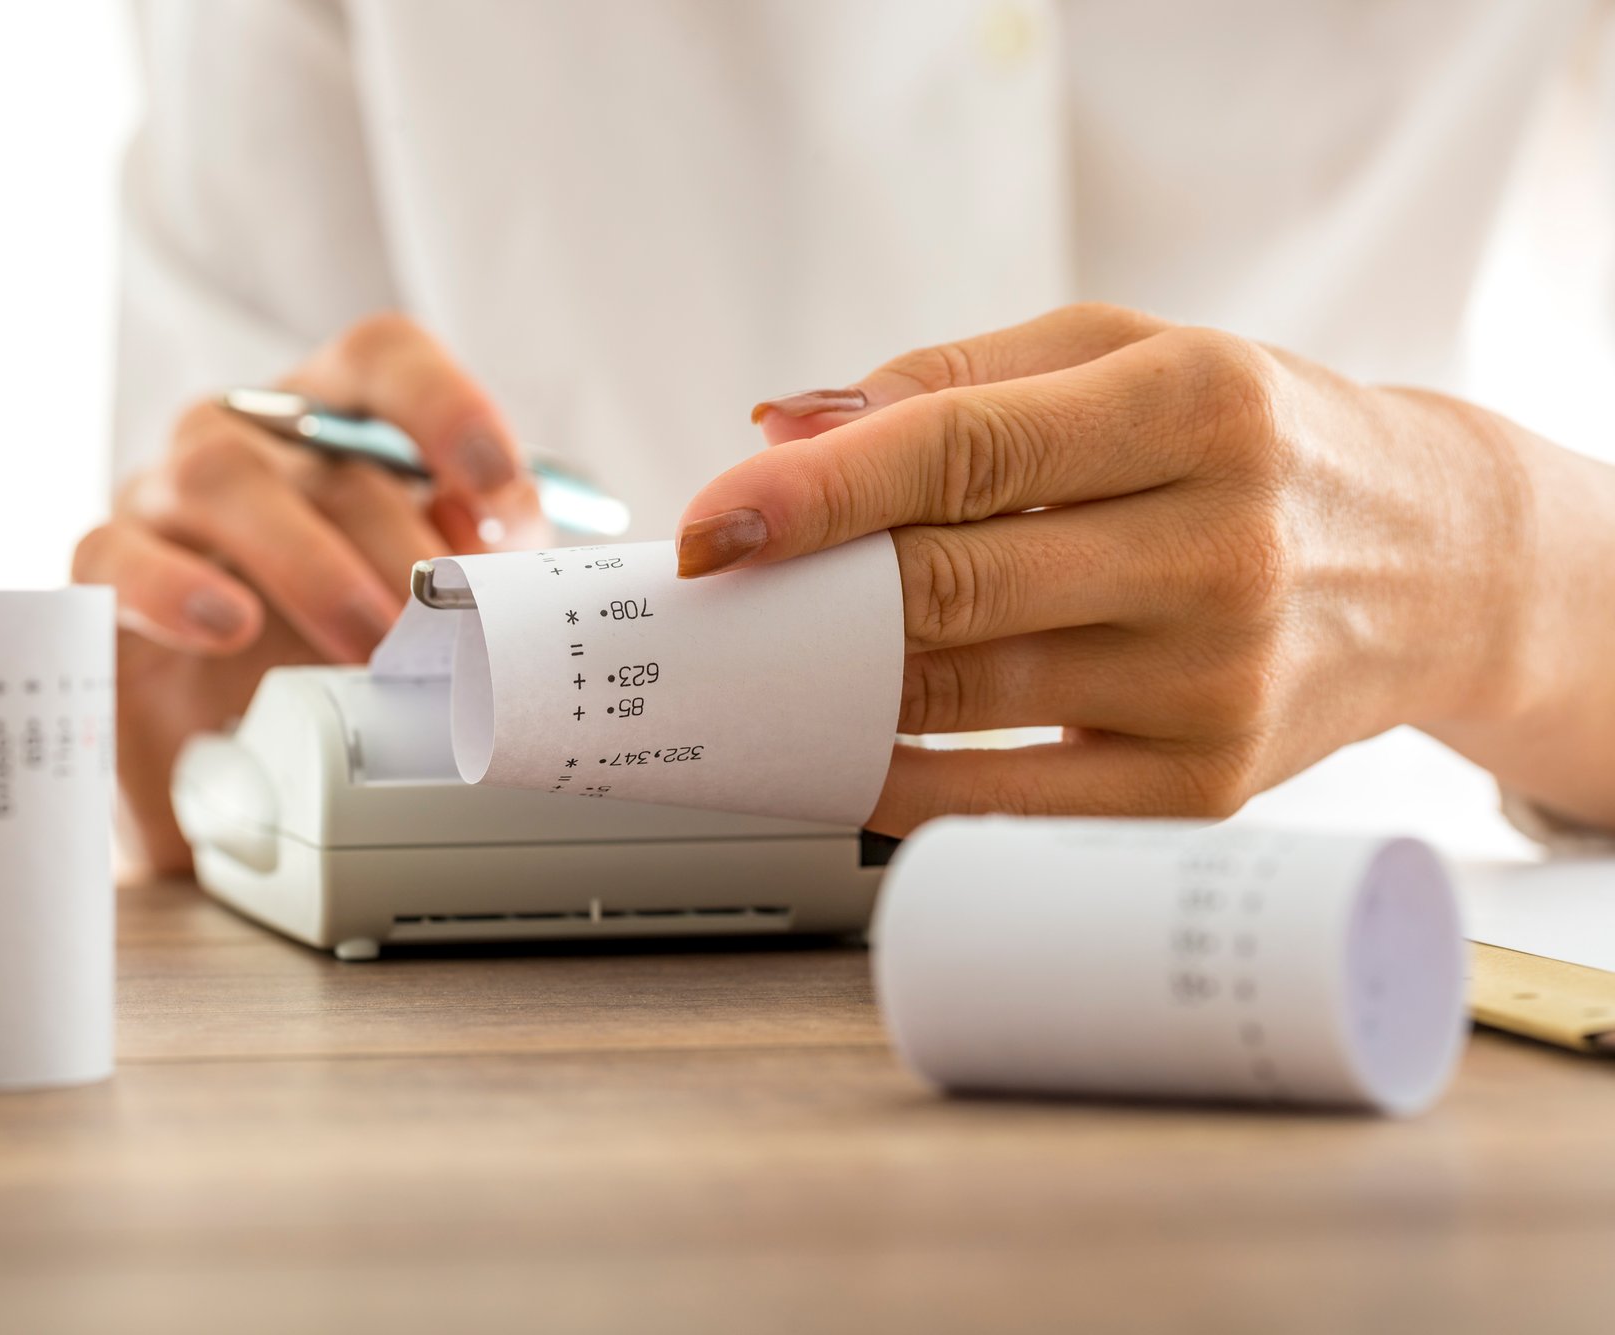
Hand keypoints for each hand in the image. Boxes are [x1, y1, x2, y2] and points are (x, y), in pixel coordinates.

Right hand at [75, 314, 546, 872]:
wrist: (225, 749)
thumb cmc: (334, 645)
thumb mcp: (423, 602)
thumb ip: (473, 556)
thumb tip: (509, 540)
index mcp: (331, 419)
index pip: (384, 357)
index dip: (445, 405)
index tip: (497, 490)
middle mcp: (243, 434)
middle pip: (319, 442)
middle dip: (399, 537)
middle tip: (447, 625)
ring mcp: (161, 492)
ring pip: (219, 477)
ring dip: (311, 562)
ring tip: (369, 644)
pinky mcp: (103, 571)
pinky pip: (115, 555)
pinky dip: (172, 587)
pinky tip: (226, 625)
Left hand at [676, 303, 1614, 833]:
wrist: (1433, 563)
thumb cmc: (1250, 444)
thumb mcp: (1125, 358)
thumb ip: (949, 380)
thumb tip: (783, 431)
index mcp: (1197, 405)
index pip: (964, 449)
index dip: (818, 493)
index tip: (712, 523)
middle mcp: (1221, 547)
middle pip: (949, 585)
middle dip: (806, 599)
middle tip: (726, 603)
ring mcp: (1219, 684)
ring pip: (961, 698)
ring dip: (837, 686)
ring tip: (775, 662)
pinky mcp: (1207, 790)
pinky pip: (1006, 804)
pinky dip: (903, 781)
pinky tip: (852, 745)